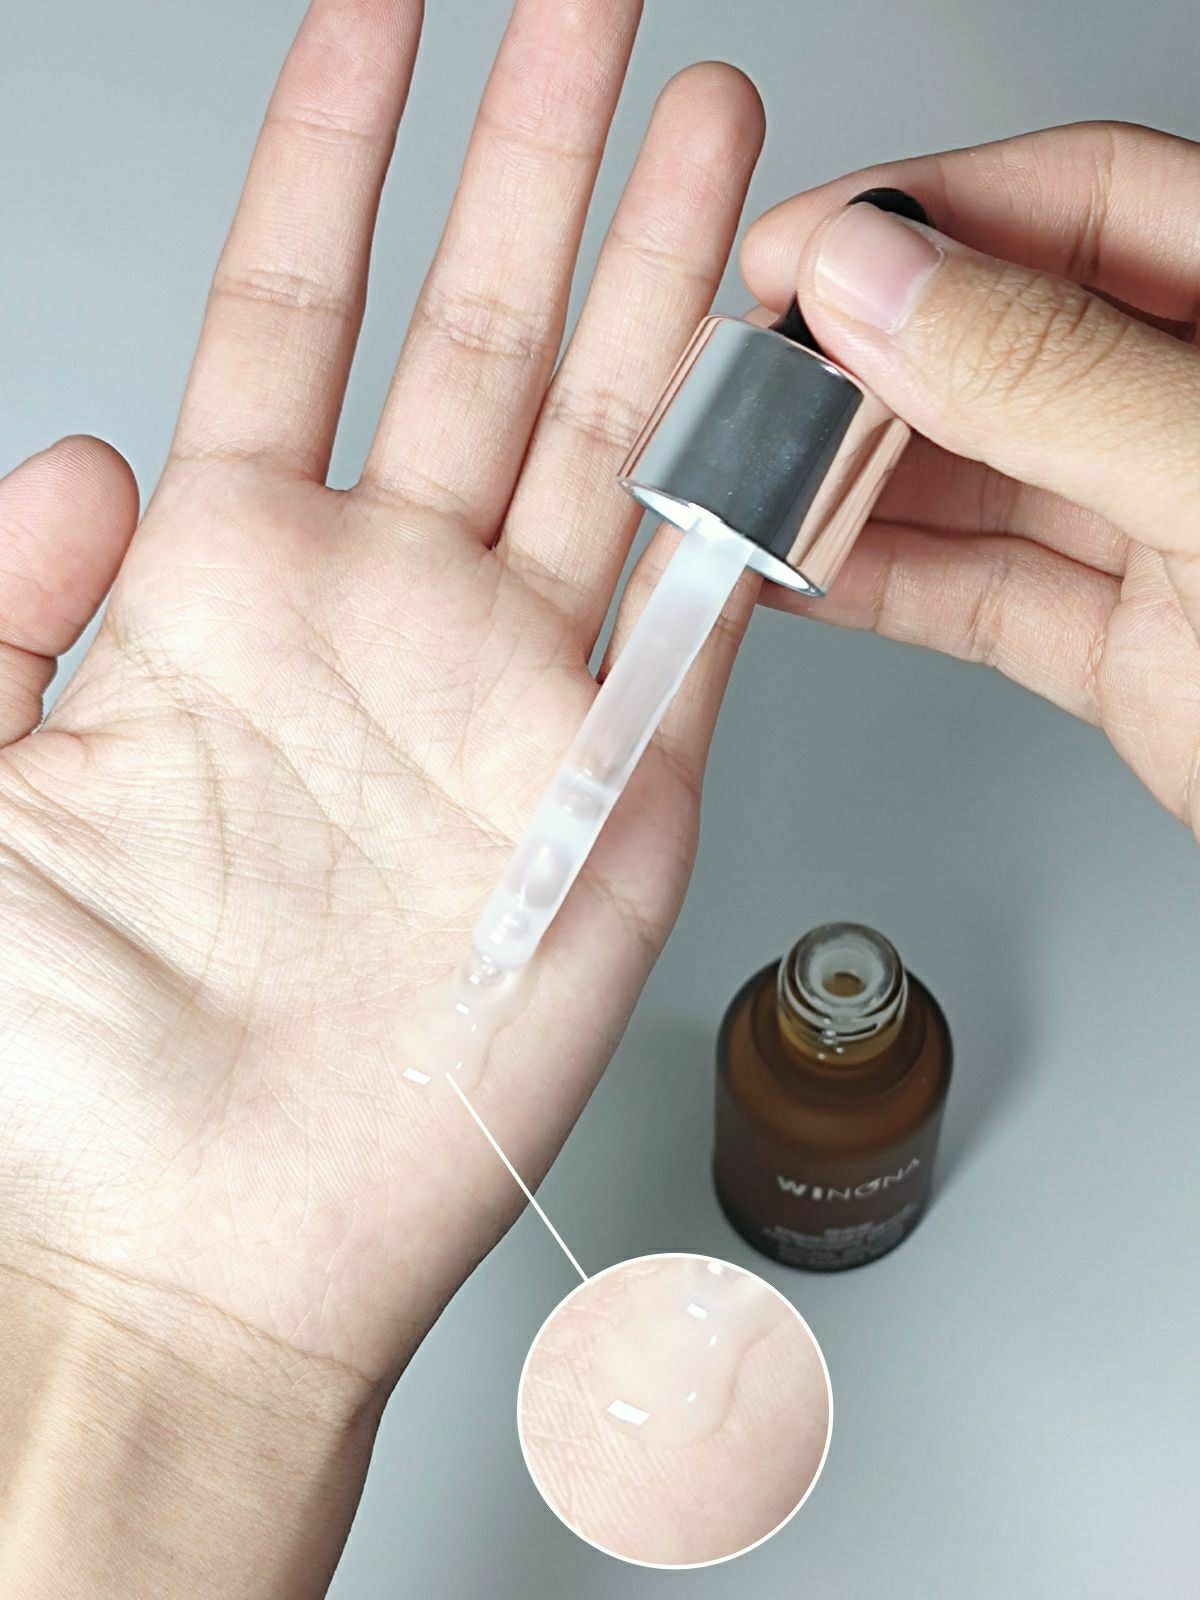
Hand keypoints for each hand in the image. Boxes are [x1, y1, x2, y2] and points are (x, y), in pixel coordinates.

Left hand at [0, 1, 763, 1588]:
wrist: (197, 1243)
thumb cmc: (70, 1059)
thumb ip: (10, 610)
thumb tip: (82, 458)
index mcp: (229, 594)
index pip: (290, 311)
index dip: (333, 150)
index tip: (376, 9)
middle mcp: (386, 620)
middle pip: (475, 336)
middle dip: (534, 160)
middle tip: (585, 10)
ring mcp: (513, 694)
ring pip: (605, 438)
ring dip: (659, 282)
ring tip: (709, 130)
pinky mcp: (617, 789)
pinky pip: (701, 615)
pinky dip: (746, 500)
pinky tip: (785, 380)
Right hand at [743, 122, 1199, 839]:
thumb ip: (1054, 378)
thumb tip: (887, 284)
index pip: (1078, 203)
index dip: (924, 217)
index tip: (800, 254)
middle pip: (1005, 341)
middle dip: (867, 361)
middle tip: (757, 385)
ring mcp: (1166, 534)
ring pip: (978, 479)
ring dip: (855, 482)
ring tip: (752, 487)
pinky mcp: (1128, 650)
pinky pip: (981, 597)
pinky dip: (881, 587)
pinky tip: (801, 572)